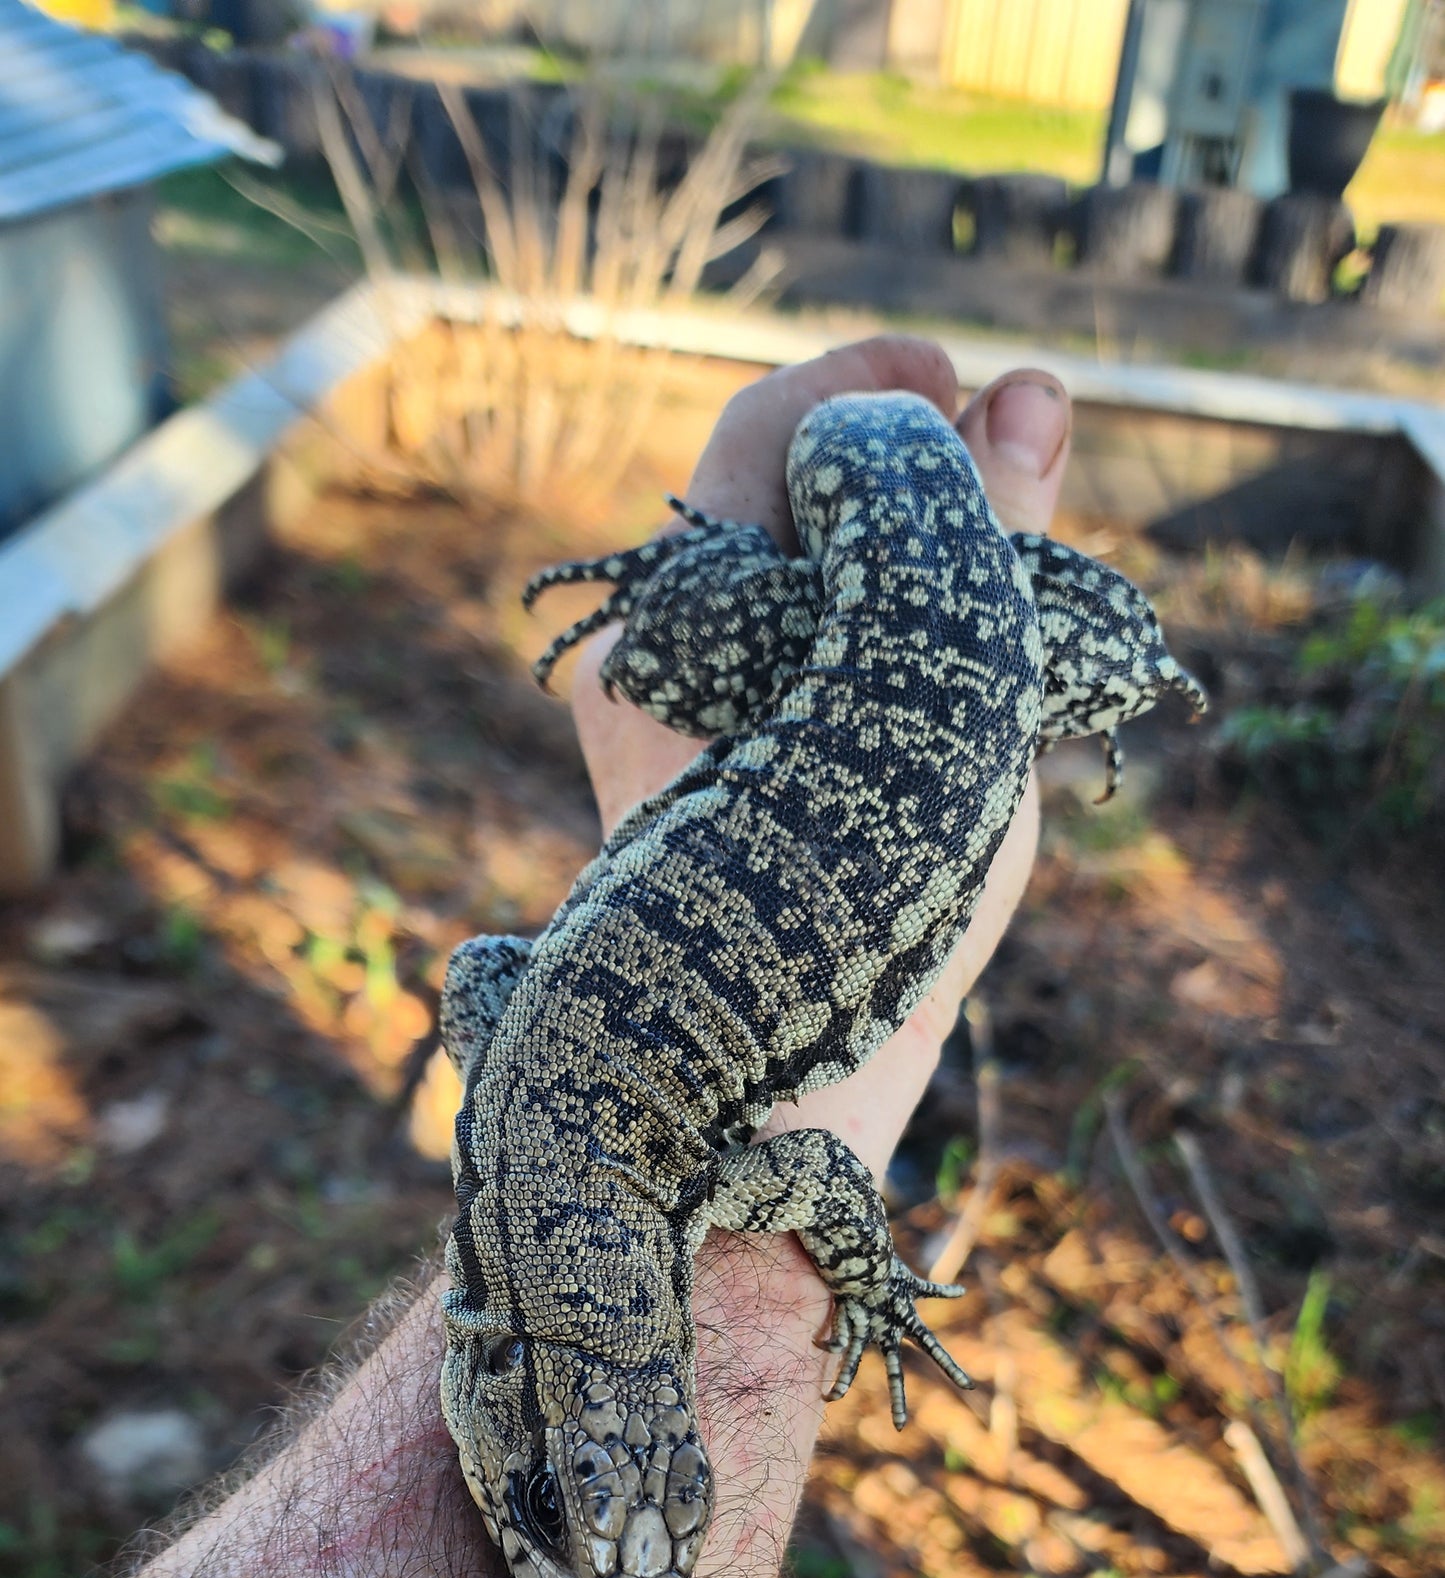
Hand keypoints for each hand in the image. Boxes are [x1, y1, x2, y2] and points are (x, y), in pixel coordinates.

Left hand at [570, 335, 1071, 1179]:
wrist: (765, 1097)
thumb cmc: (857, 910)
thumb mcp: (951, 706)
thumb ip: (983, 540)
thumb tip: (1023, 394)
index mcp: (688, 612)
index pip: (772, 426)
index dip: (878, 386)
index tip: (970, 389)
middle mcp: (647, 652)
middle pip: (779, 503)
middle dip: (899, 480)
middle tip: (1012, 494)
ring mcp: (652, 717)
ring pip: (783, 591)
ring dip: (885, 571)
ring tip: (990, 615)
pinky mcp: (676, 775)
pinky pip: (769, 666)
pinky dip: (849, 650)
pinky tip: (924, 701)